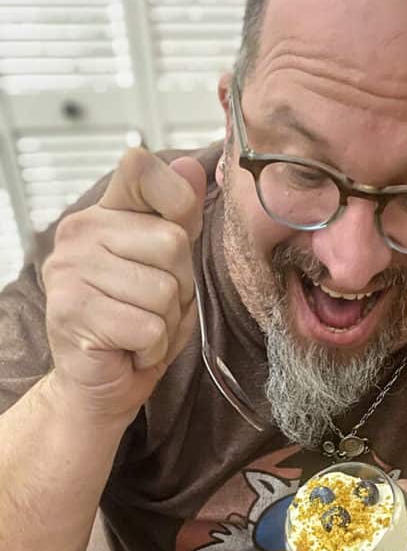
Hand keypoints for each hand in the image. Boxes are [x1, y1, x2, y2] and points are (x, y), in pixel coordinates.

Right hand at [42, 148, 206, 424]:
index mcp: (105, 213)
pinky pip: (149, 327)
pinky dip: (152, 348)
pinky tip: (130, 350)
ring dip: (166, 324)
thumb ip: (181, 218)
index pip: (141, 168)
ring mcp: (70, 270)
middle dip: (181, 288)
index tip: (173, 240)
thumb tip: (192, 166)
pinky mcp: (73, 311)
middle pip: (173, 243)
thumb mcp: (171, 268)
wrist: (101, 384)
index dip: (176, 200)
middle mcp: (80, 231)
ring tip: (139, 330)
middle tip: (153, 308)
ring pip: (164, 290)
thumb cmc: (137, 325)